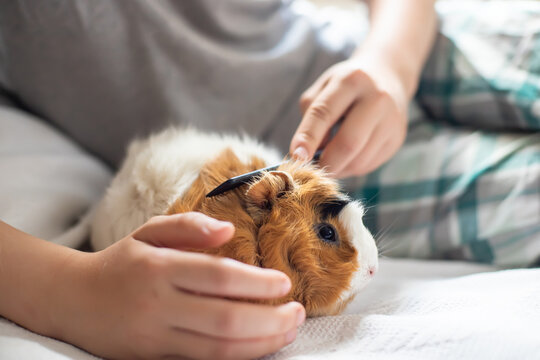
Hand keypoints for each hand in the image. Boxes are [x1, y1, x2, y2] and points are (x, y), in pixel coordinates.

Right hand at [52, 213, 304, 359]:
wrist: (72, 300)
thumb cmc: (120, 261)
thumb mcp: (149, 231)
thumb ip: (189, 226)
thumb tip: (229, 231)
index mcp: (159, 268)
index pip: (219, 277)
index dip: (257, 283)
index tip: (285, 283)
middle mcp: (158, 306)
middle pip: (225, 320)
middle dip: (270, 320)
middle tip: (298, 312)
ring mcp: (156, 338)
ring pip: (218, 350)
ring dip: (261, 344)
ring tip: (288, 331)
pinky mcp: (153, 359)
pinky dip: (237, 358)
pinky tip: (259, 347)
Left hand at [290, 52, 408, 177]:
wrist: (389, 75)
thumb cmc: (347, 86)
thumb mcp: (324, 87)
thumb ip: (312, 115)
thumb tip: (311, 152)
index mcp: (352, 80)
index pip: (324, 113)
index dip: (308, 137)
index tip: (296, 156)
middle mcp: (377, 99)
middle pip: (348, 143)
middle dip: (326, 163)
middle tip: (312, 169)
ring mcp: (391, 120)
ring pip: (359, 160)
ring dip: (338, 168)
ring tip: (329, 161)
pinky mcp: (398, 138)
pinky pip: (369, 165)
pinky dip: (351, 168)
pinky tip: (347, 157)